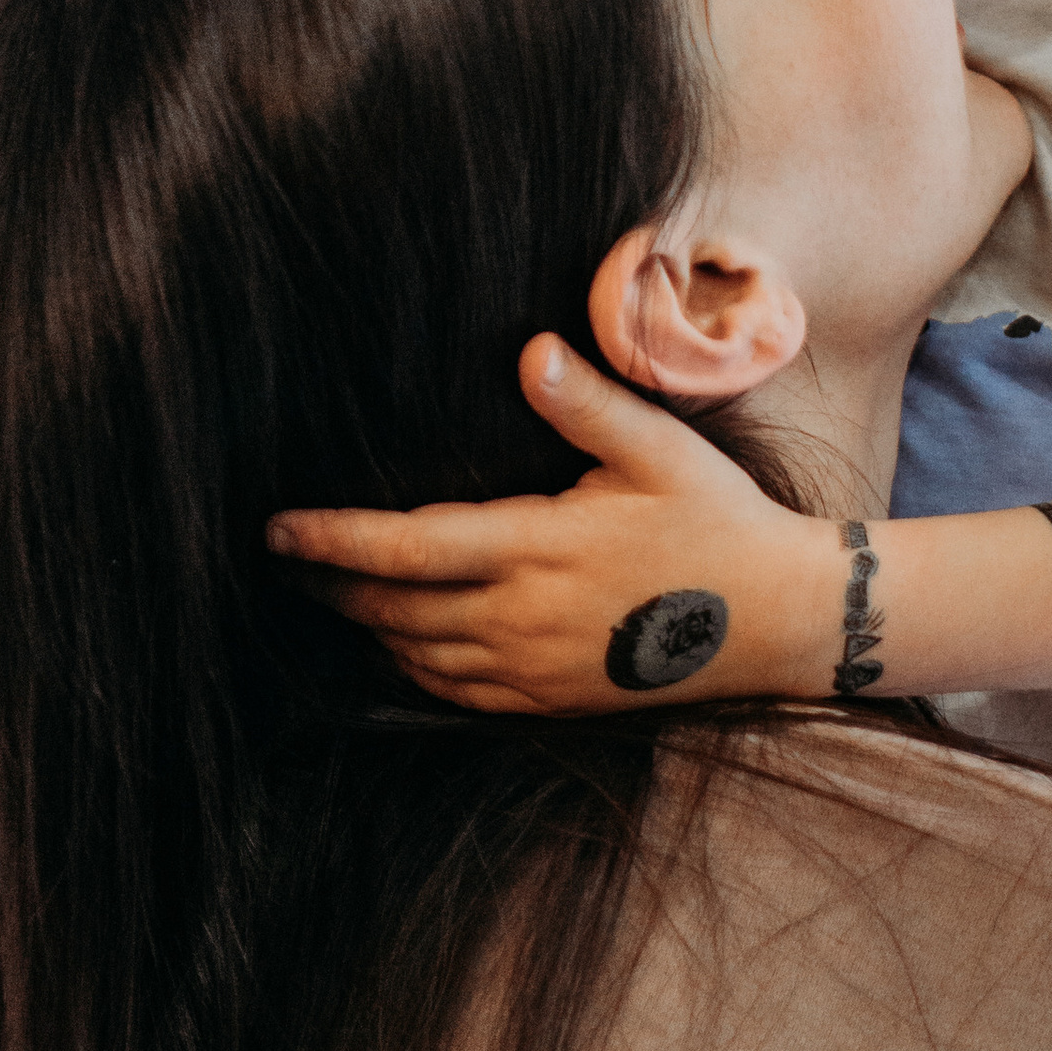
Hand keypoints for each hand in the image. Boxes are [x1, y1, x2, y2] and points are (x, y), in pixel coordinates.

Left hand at [267, 337, 827, 712]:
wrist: (777, 619)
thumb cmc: (718, 521)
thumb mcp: (661, 450)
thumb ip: (587, 404)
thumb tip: (529, 350)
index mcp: (541, 548)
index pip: (406, 549)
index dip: (331, 540)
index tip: (275, 528)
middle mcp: (525, 619)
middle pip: (391, 608)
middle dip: (327, 583)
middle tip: (277, 558)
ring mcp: (535, 669)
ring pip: (414, 654)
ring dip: (363, 623)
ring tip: (325, 590)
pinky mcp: (551, 700)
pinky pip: (454, 692)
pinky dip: (409, 665)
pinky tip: (396, 638)